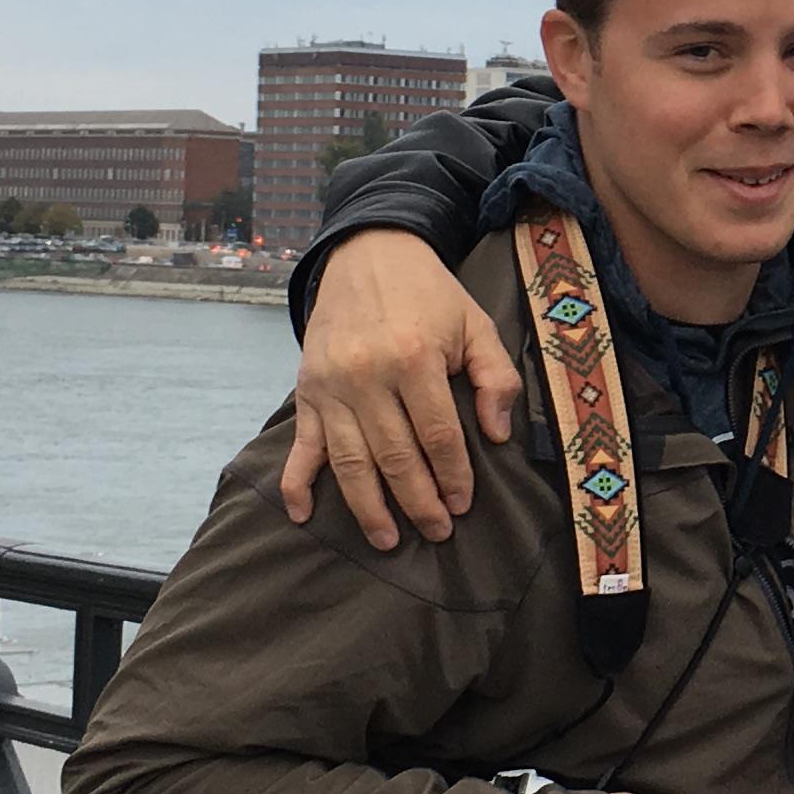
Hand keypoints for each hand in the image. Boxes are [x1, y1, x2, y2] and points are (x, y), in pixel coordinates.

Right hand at [276, 230, 522, 544]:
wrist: (367, 253)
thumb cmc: (429, 294)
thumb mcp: (475, 324)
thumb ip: (495, 377)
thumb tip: (496, 434)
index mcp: (414, 358)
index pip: (437, 436)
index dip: (453, 477)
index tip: (463, 504)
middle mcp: (368, 376)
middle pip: (395, 458)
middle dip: (418, 503)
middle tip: (436, 532)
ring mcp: (331, 386)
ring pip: (350, 462)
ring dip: (368, 508)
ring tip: (387, 540)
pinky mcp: (306, 390)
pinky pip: (301, 445)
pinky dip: (297, 483)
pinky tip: (302, 515)